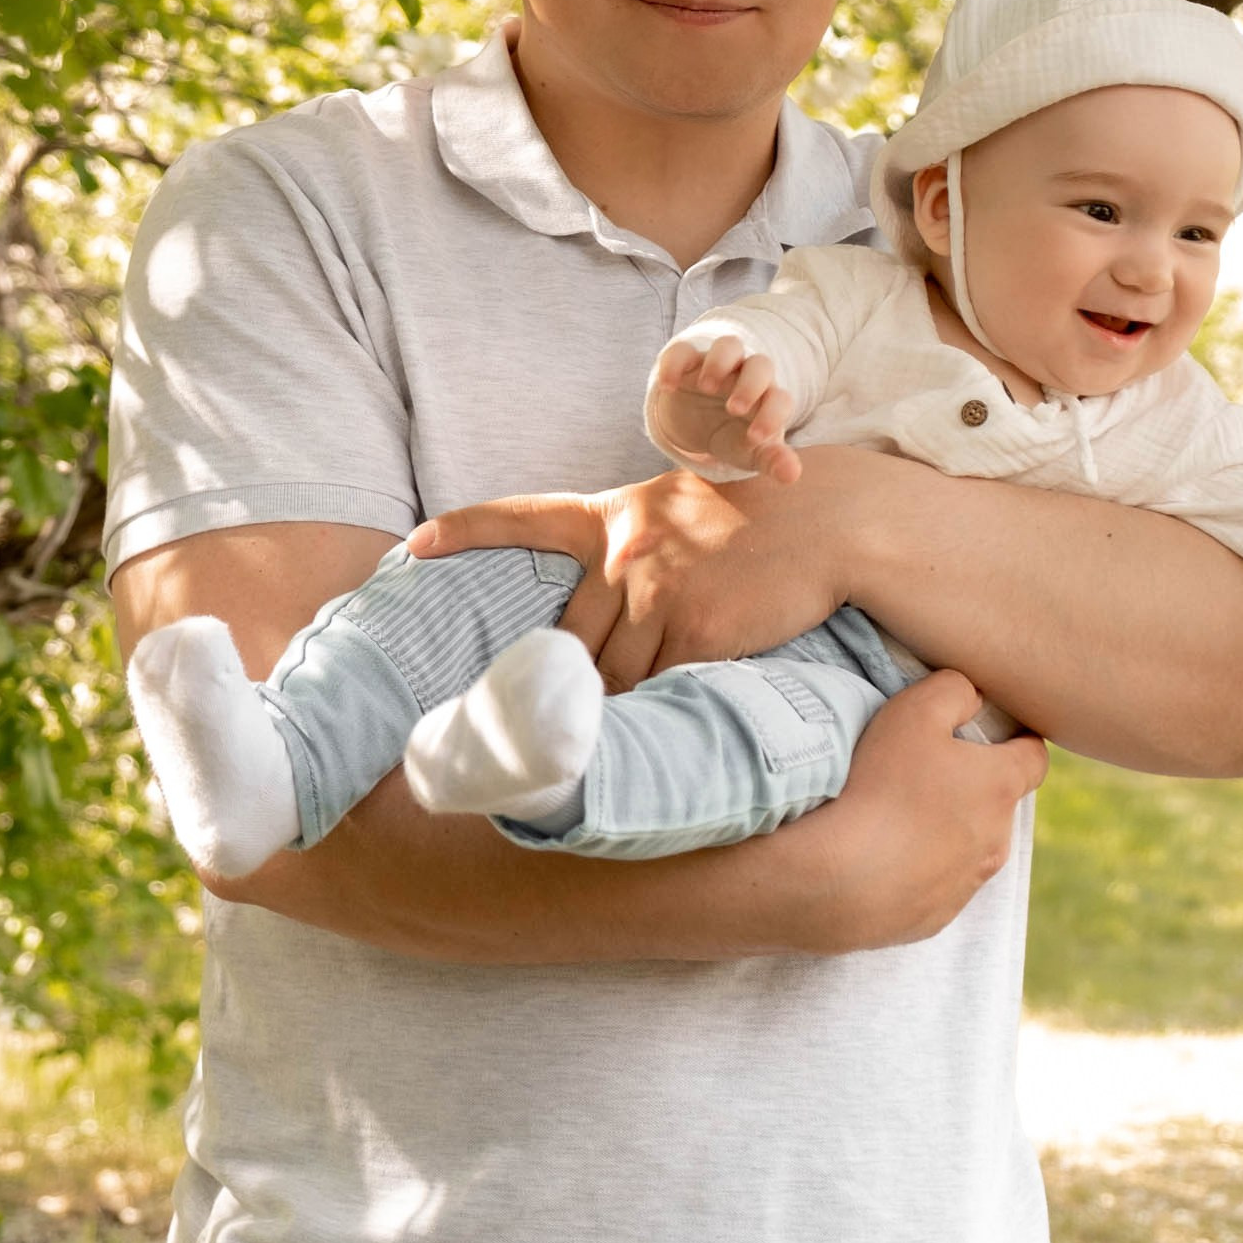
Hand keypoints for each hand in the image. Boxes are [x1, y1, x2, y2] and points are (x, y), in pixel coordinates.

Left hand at [407, 459, 872, 690]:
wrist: (829, 523)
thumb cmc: (760, 520)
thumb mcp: (682, 512)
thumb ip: (634, 550)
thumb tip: (601, 615)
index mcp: (616, 516)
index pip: (526, 518)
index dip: (466, 530)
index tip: (413, 545)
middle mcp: (625, 552)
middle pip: (573, 641)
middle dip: (571, 683)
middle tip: (557, 717)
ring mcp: (657, 592)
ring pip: (612, 677)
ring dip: (622, 705)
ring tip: (627, 730)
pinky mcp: (694, 632)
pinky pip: (661, 690)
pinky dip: (665, 709)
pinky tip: (677, 717)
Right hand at [649, 335, 801, 484]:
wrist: (698, 423)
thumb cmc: (734, 435)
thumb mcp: (750, 453)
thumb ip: (772, 461)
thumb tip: (792, 475)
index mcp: (768, 399)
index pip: (780, 399)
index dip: (772, 415)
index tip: (754, 438)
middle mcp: (747, 376)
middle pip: (761, 365)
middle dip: (750, 385)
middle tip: (734, 409)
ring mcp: (718, 365)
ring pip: (728, 345)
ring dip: (719, 362)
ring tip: (705, 387)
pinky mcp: (688, 361)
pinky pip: (683, 350)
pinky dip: (675, 363)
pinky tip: (669, 387)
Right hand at [805, 671, 1048, 949]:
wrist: (836, 879)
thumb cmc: (879, 785)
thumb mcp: (915, 709)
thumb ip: (955, 689)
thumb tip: (973, 696)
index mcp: (999, 787)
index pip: (1035, 757)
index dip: (1019, 739)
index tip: (993, 731)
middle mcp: (996, 840)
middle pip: (998, 804)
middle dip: (972, 786)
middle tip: (925, 771)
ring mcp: (967, 884)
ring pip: (969, 847)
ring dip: (945, 830)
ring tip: (895, 818)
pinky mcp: (935, 917)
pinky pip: (935, 885)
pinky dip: (918, 869)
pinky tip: (880, 857)